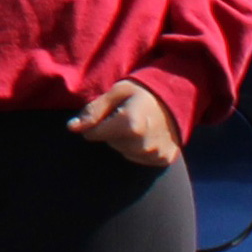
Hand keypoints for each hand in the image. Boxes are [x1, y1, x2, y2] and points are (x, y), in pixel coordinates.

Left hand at [68, 80, 182, 165]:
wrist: (179, 96)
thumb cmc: (143, 91)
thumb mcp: (116, 92)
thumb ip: (93, 111)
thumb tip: (72, 127)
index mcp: (129, 125)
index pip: (92, 134)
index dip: (96, 123)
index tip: (109, 112)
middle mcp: (142, 144)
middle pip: (109, 143)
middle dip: (113, 131)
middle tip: (129, 114)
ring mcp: (155, 154)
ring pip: (124, 151)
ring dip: (126, 140)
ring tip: (140, 123)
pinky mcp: (164, 159)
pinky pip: (139, 158)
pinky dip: (140, 148)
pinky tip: (149, 133)